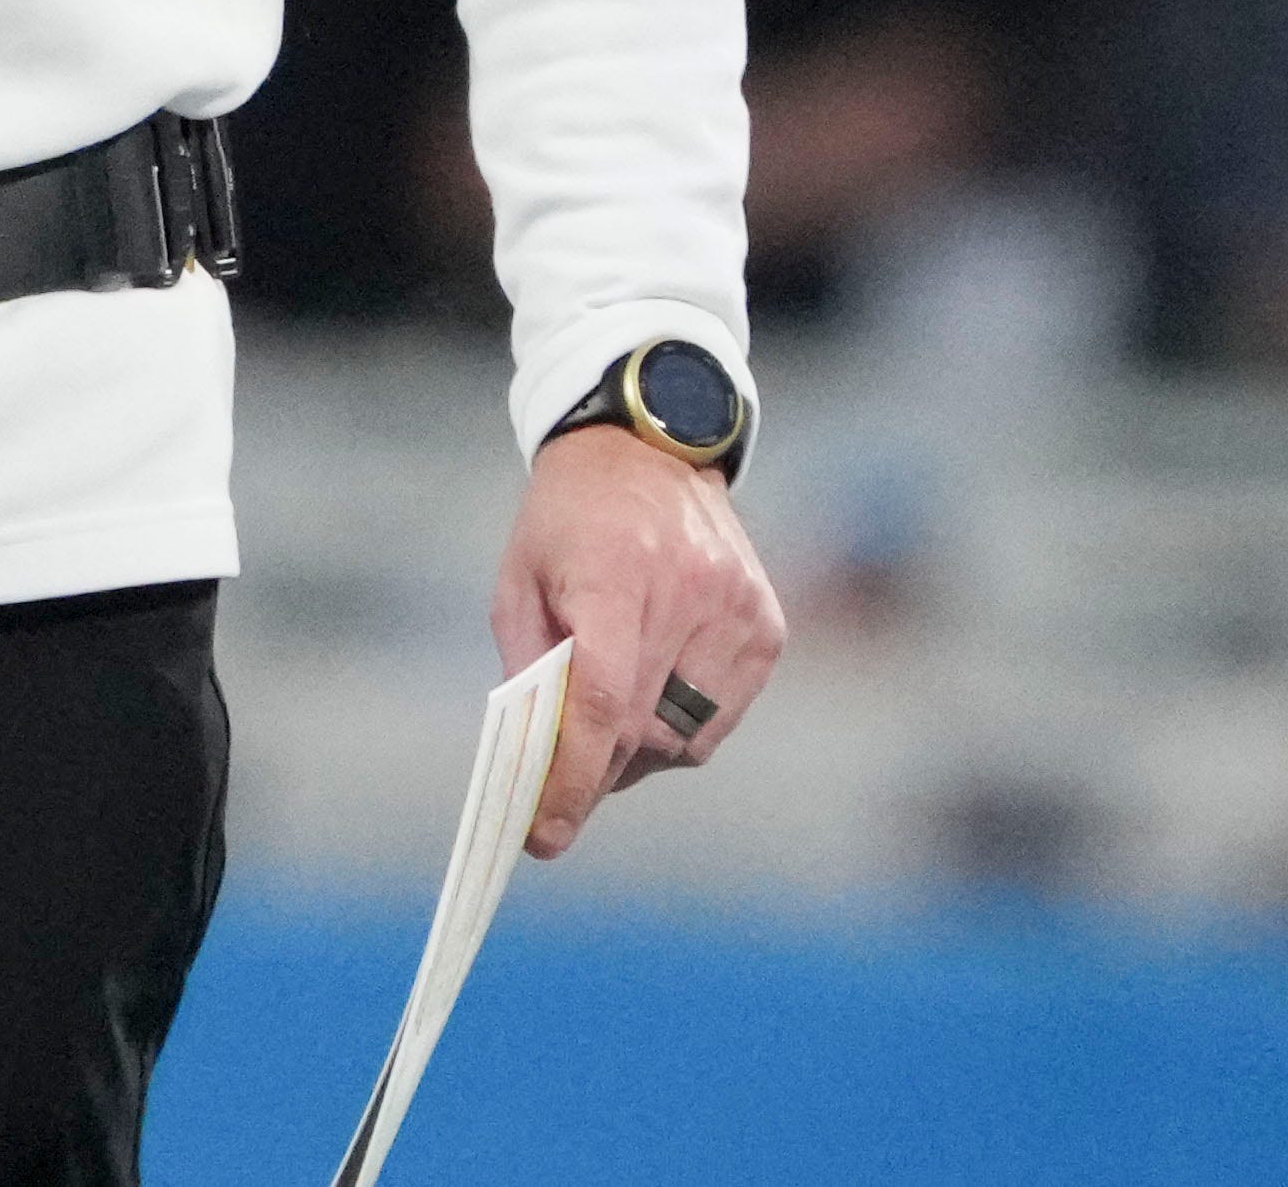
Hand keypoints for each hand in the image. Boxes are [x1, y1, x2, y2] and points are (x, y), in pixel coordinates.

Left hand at [495, 423, 786, 858]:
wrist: (650, 453)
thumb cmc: (567, 521)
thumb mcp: (519, 581)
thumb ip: (528, 670)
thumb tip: (535, 764)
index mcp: (615, 576)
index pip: (599, 701)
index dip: (571, 777)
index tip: (543, 835)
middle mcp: (689, 595)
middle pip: (640, 729)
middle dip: (594, 772)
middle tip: (556, 793)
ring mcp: (738, 615)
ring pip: (685, 739)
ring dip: (639, 753)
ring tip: (604, 728)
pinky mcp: (768, 630)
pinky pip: (720, 718)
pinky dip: (680, 729)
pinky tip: (651, 699)